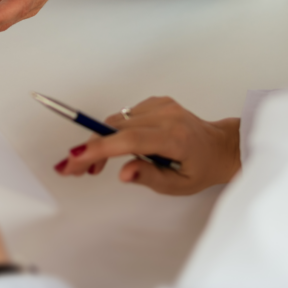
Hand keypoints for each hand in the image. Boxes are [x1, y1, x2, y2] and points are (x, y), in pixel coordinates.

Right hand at [54, 97, 241, 195]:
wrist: (218, 146)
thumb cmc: (200, 168)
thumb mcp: (178, 186)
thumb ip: (149, 178)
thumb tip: (123, 173)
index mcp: (174, 138)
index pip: (130, 140)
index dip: (100, 148)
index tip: (75, 157)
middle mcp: (167, 116)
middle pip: (116, 129)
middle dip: (89, 149)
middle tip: (69, 169)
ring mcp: (161, 105)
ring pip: (116, 122)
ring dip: (99, 142)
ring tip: (90, 166)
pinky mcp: (156, 102)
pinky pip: (124, 117)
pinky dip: (113, 132)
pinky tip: (113, 150)